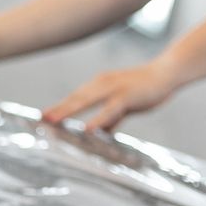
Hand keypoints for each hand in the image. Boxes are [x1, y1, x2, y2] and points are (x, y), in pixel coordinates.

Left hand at [43, 61, 180, 132]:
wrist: (167, 73)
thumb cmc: (145, 88)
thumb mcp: (124, 105)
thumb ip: (112, 118)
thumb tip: (102, 132)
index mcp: (99, 85)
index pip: (74, 97)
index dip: (58, 107)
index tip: (41, 117)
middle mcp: (102, 84)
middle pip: (74, 98)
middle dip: (56, 109)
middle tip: (39, 119)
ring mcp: (114, 88)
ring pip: (86, 101)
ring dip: (68, 111)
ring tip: (53, 122)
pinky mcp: (127, 96)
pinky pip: (109, 110)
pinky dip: (97, 119)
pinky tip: (87, 129)